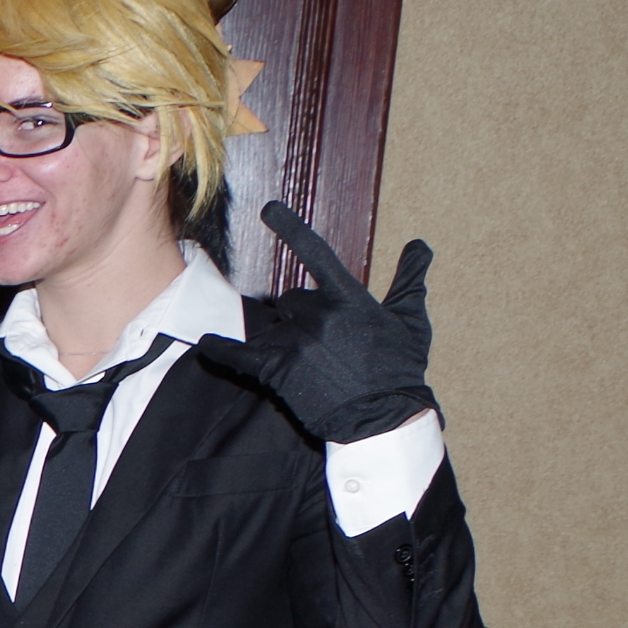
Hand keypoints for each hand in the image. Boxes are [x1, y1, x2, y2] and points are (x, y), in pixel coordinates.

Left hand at [202, 203, 437, 443]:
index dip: (291, 229)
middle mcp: (319, 315)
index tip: (269, 209)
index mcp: (349, 298)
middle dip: (302, 317)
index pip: (315, 254)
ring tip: (311, 365)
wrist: (385, 418)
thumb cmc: (401, 370)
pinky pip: (240, 355)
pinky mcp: (278, 371)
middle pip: (291, 300)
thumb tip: (420, 245)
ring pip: (274, 326)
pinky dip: (221, 350)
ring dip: (284, 339)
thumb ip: (410, 279)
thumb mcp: (410, 321)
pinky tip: (206, 344)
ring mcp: (296, 343)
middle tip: (326, 346)